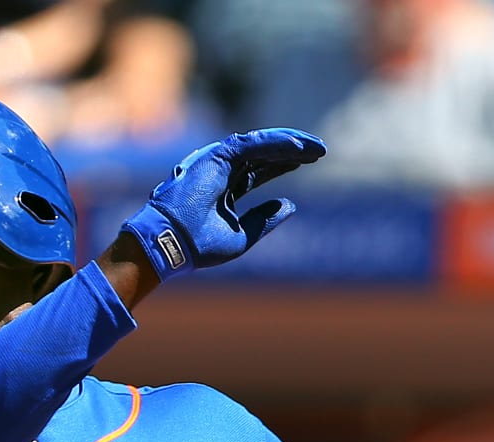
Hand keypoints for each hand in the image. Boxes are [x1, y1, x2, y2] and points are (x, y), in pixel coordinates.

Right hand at [120, 129, 325, 279]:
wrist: (173, 243)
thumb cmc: (199, 244)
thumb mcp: (241, 235)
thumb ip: (264, 219)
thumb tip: (290, 206)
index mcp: (226, 186)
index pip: (261, 170)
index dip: (285, 165)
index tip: (308, 163)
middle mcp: (223, 170)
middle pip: (265, 154)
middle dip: (294, 151)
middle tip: (320, 151)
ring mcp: (219, 161)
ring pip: (262, 145)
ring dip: (291, 144)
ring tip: (317, 148)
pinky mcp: (217, 156)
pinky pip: (254, 145)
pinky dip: (277, 144)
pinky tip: (299, 147)